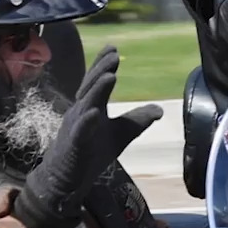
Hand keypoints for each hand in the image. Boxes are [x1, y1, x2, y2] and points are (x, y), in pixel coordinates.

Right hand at [12, 46, 162, 227]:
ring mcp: (75, 128)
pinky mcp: (74, 146)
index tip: (114, 48)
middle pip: (91, 87)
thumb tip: (161, 109)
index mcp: (92, 106)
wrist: (66, 178)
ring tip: (109, 77)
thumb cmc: (92, 151)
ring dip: (96, 91)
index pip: (98, 82)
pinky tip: (94, 114)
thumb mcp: (121, 133)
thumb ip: (138, 119)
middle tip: (114, 55)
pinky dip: (85, 122)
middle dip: (102, 70)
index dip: (104, 65)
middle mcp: (81, 112)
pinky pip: (79, 132)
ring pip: (85, 106)